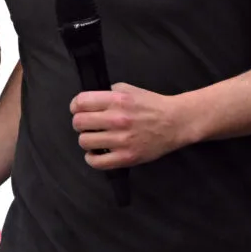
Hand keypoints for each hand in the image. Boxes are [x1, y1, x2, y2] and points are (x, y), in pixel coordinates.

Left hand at [71, 82, 189, 169]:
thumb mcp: (128, 89)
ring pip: (84, 141)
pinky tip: (96, 152)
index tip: (77, 109)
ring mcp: (122, 140)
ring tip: (94, 138)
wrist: (175, 122)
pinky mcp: (127, 157)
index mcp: (116, 100)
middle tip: (86, 125)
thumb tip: (88, 101)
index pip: (81, 102)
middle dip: (79, 123)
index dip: (75, 106)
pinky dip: (91, 158)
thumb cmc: (152, 105)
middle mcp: (117, 119)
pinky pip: (97, 162)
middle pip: (79, 123)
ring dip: (86, 139)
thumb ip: (107, 92)